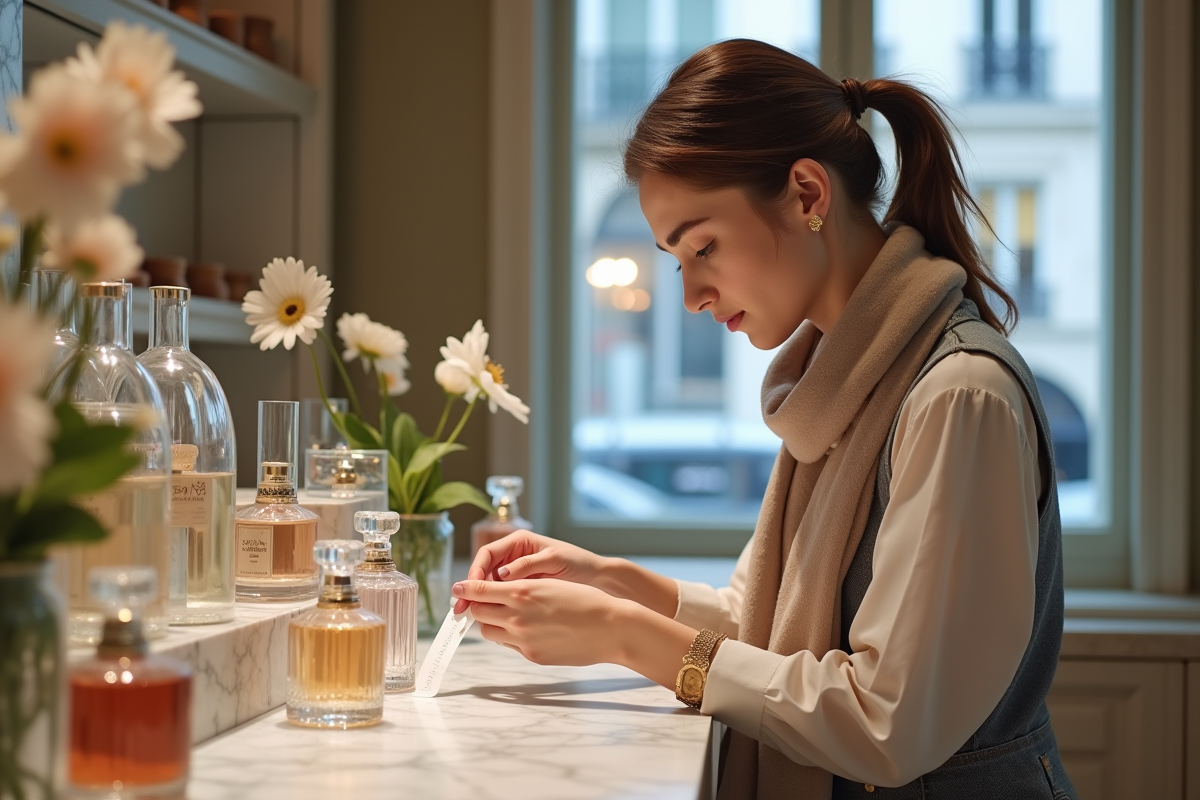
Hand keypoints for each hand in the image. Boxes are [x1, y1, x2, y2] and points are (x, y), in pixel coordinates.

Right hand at [452, 530, 607, 613]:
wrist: (597, 578)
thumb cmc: (578, 563)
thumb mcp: (553, 560)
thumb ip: (527, 565)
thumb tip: (502, 575)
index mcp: (518, 543)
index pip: (487, 555)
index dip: (475, 572)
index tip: (470, 589)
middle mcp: (514, 557)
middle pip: (483, 572)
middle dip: (472, 589)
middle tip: (461, 608)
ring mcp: (517, 574)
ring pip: (491, 588)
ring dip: (482, 601)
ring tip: (473, 618)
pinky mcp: (522, 589)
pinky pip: (503, 597)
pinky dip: (496, 607)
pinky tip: (493, 620)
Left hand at [452, 577, 629, 666]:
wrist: (611, 628)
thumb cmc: (586, 601)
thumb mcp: (549, 584)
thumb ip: (519, 588)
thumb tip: (496, 591)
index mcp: (522, 593)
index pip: (479, 591)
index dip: (466, 589)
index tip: (458, 587)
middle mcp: (518, 617)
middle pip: (479, 613)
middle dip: (479, 606)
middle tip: (486, 601)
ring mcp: (523, 640)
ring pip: (490, 632)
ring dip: (493, 622)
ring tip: (509, 616)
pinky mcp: (532, 656)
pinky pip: (510, 645)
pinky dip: (512, 636)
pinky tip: (530, 629)